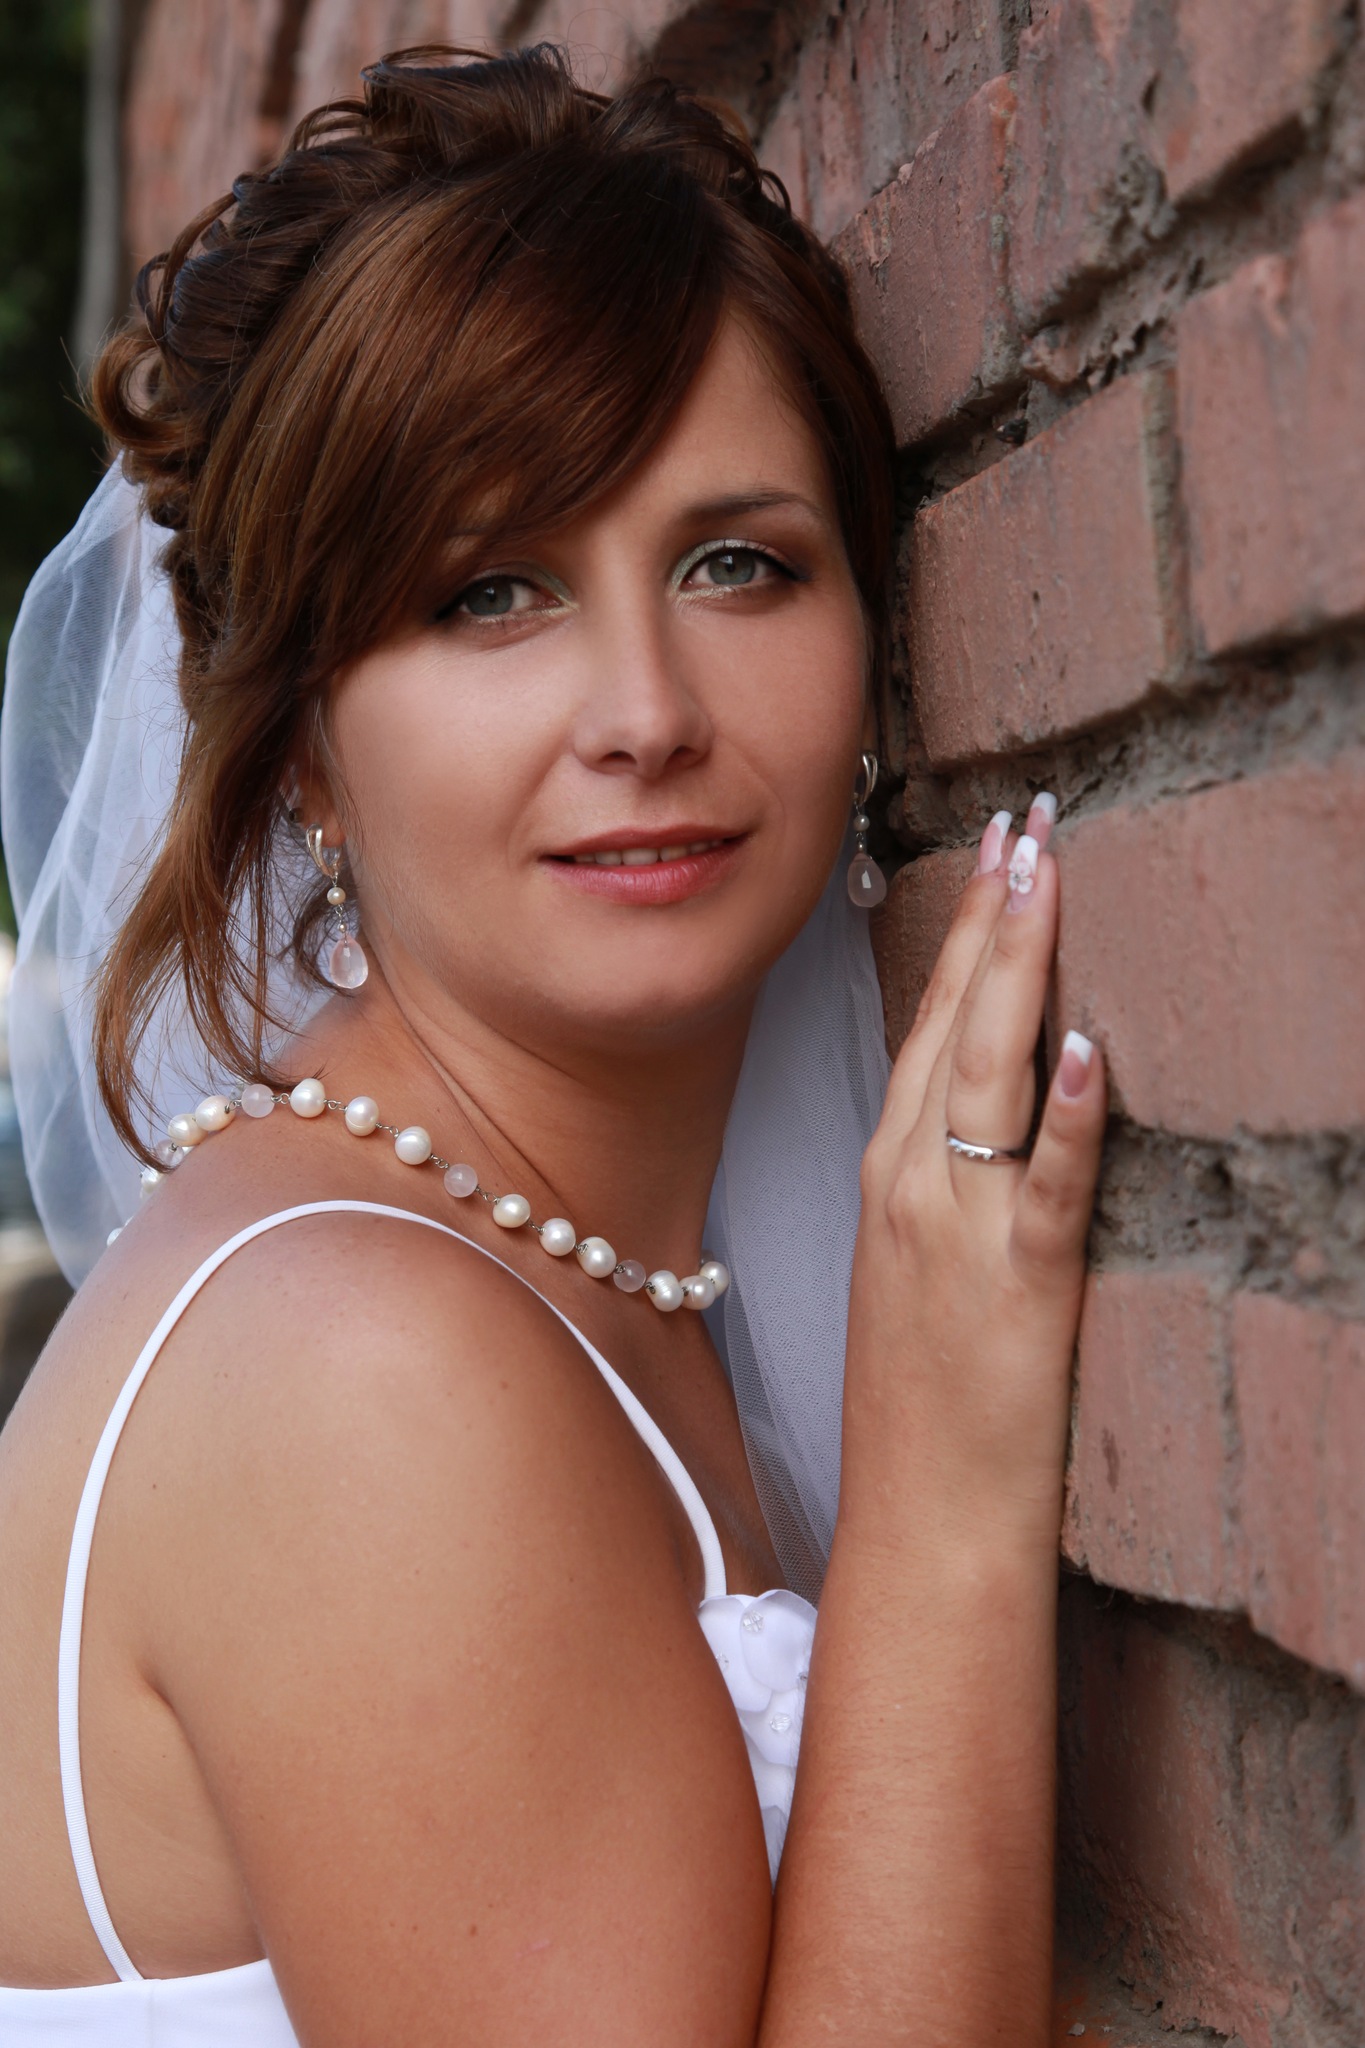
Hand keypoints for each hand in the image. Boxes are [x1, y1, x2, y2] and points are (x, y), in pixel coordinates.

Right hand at [842, 798, 1105, 1550]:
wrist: (921, 1522)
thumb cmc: (921, 1403)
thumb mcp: (910, 1267)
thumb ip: (940, 1177)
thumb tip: (987, 1104)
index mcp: (888, 1176)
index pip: (924, 1026)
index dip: (961, 932)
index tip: (993, 850)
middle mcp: (912, 1185)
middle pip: (951, 1024)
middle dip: (993, 914)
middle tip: (1027, 820)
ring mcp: (958, 1232)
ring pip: (986, 1074)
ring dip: (1019, 967)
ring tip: (1047, 875)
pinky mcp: (1019, 1287)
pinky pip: (1047, 1186)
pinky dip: (1070, 1115)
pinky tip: (1092, 1050)